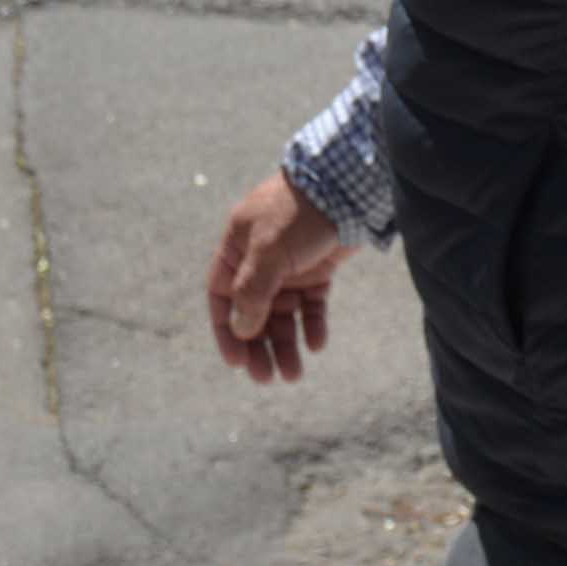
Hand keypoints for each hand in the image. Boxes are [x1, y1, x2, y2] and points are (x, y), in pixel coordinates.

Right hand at [205, 172, 344, 383]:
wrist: (345, 187)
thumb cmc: (298, 213)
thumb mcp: (268, 250)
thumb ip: (252, 290)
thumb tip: (241, 329)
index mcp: (237, 248)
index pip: (222, 297)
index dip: (226, 331)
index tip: (236, 363)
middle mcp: (259, 260)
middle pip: (253, 313)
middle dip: (258, 347)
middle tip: (266, 378)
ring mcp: (289, 267)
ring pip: (283, 315)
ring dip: (285, 344)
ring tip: (294, 374)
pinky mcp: (317, 271)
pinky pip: (311, 306)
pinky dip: (312, 326)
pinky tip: (316, 344)